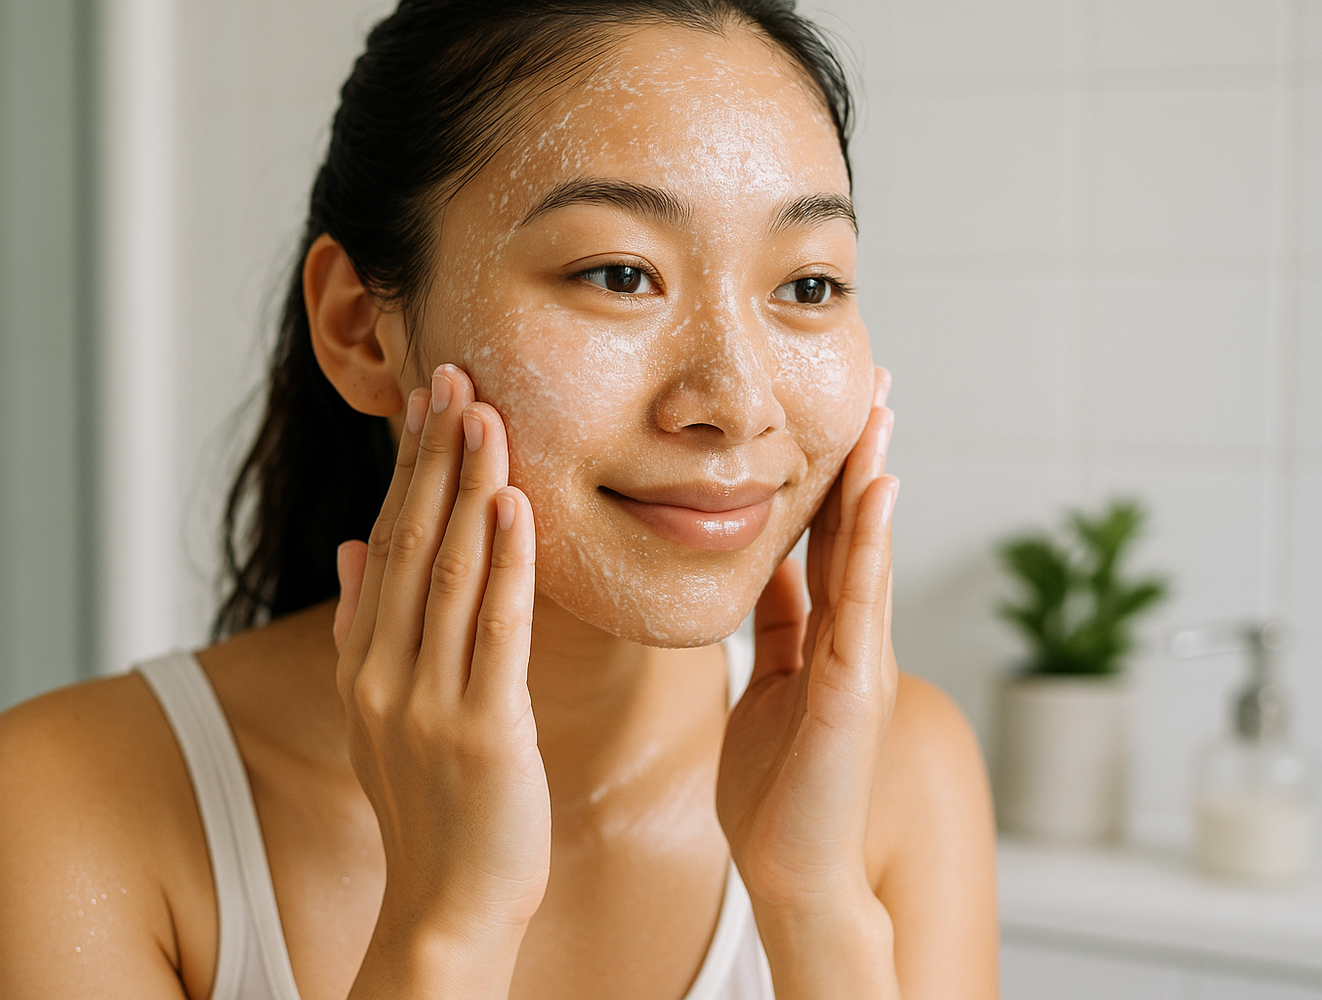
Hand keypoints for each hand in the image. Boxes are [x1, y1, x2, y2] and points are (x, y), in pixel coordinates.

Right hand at [332, 364, 548, 995]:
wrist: (445, 909)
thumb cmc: (431, 810)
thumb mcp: (381, 714)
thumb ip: (365, 628)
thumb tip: (353, 550)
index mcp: (366, 663)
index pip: (387, 546)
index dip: (407, 470)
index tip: (428, 401)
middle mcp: (384, 673)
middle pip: (410, 544)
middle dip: (432, 457)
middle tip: (453, 374)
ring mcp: (426, 703)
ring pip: (449, 574)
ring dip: (466, 490)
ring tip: (484, 415)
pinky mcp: (480, 733)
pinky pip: (494, 634)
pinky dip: (505, 566)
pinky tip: (515, 506)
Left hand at [716, 368, 896, 914]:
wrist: (793, 873)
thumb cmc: (777, 791)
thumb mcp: (769, 686)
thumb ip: (780, 629)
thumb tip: (769, 570)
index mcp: (825, 640)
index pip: (831, 540)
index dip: (833, 477)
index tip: (836, 414)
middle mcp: (851, 642)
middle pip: (859, 531)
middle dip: (863, 456)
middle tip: (874, 381)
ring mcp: (860, 662)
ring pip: (869, 553)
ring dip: (873, 479)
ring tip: (878, 412)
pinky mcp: (853, 691)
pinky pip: (862, 603)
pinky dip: (874, 544)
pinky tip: (879, 489)